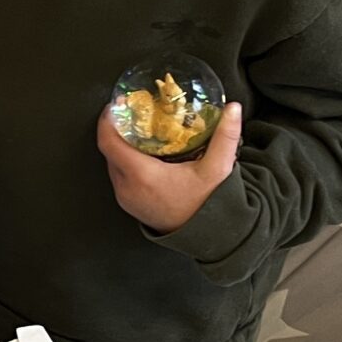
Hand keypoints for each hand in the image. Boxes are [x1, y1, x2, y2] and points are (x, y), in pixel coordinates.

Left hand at [96, 103, 242, 232]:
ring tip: (137, 129)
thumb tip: (233, 108)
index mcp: (142, 174)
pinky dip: (125, 161)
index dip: (107, 120)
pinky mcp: (128, 204)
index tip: (116, 105)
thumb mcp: (218, 169)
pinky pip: (119, 176)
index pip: (108, 142)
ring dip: (120, 145)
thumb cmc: (207, 204)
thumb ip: (225, 136)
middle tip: (131, 112)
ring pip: (112, 163)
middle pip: (109, 150)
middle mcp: (127, 186)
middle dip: (116, 129)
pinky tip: (142, 152)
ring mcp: (125, 197)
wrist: (205, 236)